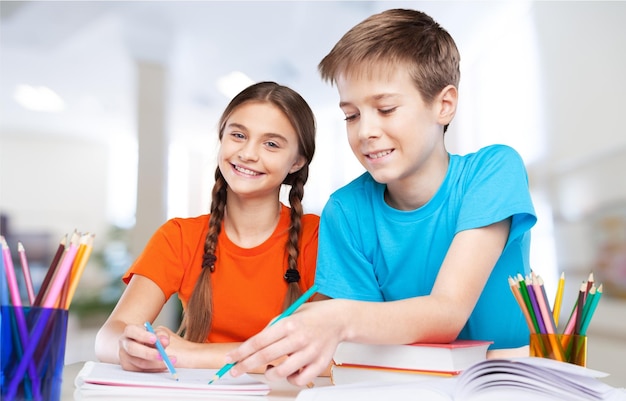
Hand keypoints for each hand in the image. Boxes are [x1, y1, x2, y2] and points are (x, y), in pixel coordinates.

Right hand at [118, 324, 176, 371]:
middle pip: (133, 349)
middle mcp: (125, 344)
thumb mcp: (156, 333)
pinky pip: (142, 371)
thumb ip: (161, 335)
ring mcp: (125, 357)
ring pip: (139, 363)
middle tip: (162, 355)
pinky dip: (155, 369)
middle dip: (148, 353)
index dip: (143, 336)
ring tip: (170, 361)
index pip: (132, 331)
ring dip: (156, 363)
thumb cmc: (149, 338)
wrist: (140, 345)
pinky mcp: (129, 368)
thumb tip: (164, 341)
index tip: (154, 339)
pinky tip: (165, 366)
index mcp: (129, 331)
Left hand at [226, 299, 343, 385]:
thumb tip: (254, 345)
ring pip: (281, 372)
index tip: (230, 358)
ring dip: (269, 373)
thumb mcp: (289, 314)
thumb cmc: (311, 316)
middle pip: (265, 356)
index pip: (259, 341)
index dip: (241, 352)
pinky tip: (289, 372)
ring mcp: (310, 352)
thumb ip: (272, 328)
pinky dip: (290, 379)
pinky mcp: (319, 364)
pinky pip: (299, 380)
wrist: (338, 319)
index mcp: (288, 324)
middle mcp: (298, 338)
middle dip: (245, 365)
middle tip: (234, 370)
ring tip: (269, 369)